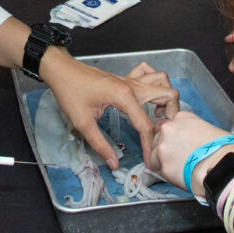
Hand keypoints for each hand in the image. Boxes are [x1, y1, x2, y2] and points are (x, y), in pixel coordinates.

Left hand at [42, 52, 179, 168]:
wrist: (61, 70)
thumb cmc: (70, 92)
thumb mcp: (83, 122)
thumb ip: (100, 144)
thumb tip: (113, 162)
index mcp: (124, 97)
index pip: (145, 125)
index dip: (149, 145)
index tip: (149, 160)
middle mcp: (132, 86)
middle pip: (167, 95)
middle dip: (172, 115)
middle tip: (162, 132)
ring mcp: (130, 79)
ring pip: (162, 80)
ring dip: (166, 96)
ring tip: (158, 114)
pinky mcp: (125, 77)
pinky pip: (148, 72)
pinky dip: (154, 81)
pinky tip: (146, 95)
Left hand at [150, 110, 233, 199]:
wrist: (222, 166)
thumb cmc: (223, 150)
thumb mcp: (211, 129)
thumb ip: (196, 131)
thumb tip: (195, 140)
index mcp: (182, 117)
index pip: (170, 124)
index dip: (175, 136)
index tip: (181, 143)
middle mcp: (169, 129)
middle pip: (159, 137)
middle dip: (166, 147)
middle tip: (179, 157)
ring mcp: (163, 146)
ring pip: (154, 152)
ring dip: (163, 159)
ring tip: (178, 167)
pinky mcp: (162, 165)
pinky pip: (157, 168)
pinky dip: (165, 172)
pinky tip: (177, 174)